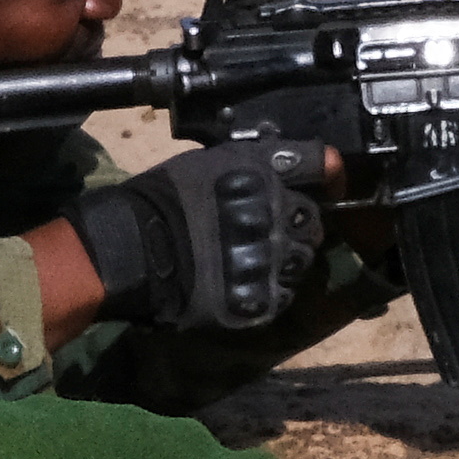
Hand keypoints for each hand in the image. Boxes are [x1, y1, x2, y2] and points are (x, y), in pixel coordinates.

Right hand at [65, 138, 333, 329]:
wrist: (131, 248)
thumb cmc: (164, 197)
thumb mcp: (210, 159)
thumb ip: (255, 161)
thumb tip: (288, 160)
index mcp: (265, 174)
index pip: (321, 165)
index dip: (327, 173)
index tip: (327, 180)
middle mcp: (275, 214)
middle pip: (312, 221)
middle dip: (298, 225)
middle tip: (274, 230)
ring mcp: (268, 260)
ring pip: (300, 261)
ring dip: (285, 259)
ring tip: (257, 259)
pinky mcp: (257, 299)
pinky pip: (281, 295)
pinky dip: (269, 290)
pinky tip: (247, 283)